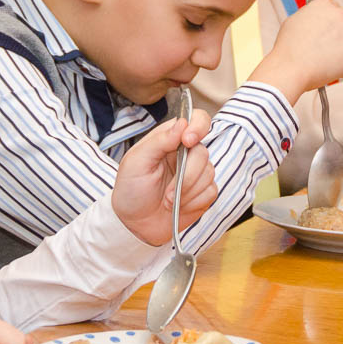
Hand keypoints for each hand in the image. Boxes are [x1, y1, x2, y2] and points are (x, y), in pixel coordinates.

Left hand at [111, 113, 216, 244]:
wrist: (134, 224)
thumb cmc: (131, 190)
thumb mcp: (136, 162)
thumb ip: (159, 140)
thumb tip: (182, 123)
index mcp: (170, 138)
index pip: (197, 119)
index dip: (198, 126)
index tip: (188, 141)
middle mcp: (187, 152)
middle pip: (203, 152)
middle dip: (186, 176)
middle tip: (167, 193)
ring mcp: (197, 172)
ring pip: (209, 173)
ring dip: (186, 192)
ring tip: (168, 201)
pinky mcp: (204, 192)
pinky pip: (211, 191)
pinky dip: (193, 202)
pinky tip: (179, 206)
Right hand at [251, 0, 342, 103]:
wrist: (292, 68)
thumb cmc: (289, 49)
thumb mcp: (295, 21)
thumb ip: (311, 16)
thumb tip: (318, 20)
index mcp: (324, 4)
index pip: (333, 10)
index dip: (328, 25)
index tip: (323, 34)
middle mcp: (341, 12)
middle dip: (337, 35)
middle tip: (324, 49)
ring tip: (325, 59)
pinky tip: (332, 65)